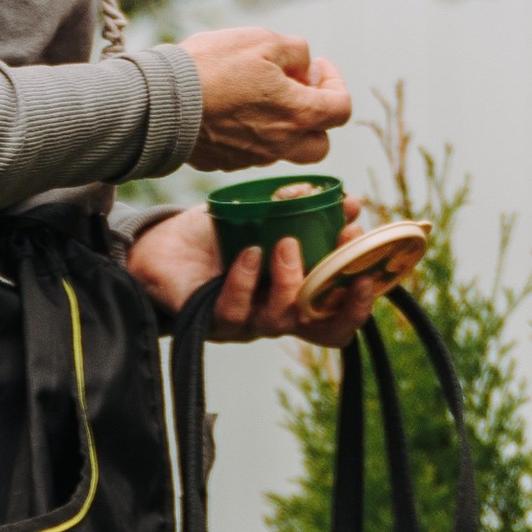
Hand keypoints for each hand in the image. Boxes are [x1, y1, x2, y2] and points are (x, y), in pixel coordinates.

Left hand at [125, 204, 387, 350]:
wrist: (162, 243)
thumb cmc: (219, 235)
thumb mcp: (268, 214)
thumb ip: (309, 210)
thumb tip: (352, 202)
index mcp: (296, 296)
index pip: (337, 318)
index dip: (358, 306)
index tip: (369, 273)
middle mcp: (276, 316)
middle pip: (322, 329)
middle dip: (340, 300)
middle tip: (346, 263)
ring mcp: (247, 323)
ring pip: (281, 317)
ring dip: (289, 278)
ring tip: (285, 241)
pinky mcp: (212, 321)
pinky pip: (235, 310)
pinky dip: (245, 280)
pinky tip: (248, 253)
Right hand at [180, 23, 349, 171]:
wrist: (161, 101)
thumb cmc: (214, 67)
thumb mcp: (263, 40)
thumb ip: (297, 51)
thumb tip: (304, 66)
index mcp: (298, 114)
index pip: (341, 108)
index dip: (335, 83)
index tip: (316, 68)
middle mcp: (281, 144)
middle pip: (319, 144)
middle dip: (316, 118)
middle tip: (297, 91)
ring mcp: (253, 158)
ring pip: (284, 150)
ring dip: (283, 126)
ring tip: (260, 96)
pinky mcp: (227, 163)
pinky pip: (251, 152)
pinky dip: (252, 134)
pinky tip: (232, 110)